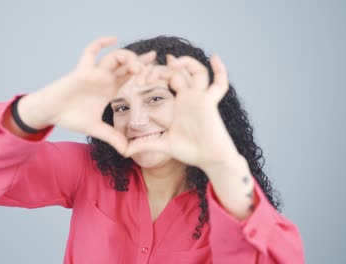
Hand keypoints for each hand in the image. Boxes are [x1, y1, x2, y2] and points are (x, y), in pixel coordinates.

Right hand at [20, 37, 155, 153]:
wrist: (50, 113)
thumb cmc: (70, 116)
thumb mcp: (95, 129)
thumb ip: (112, 137)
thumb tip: (128, 152)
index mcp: (110, 88)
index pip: (131, 77)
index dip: (144, 73)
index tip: (159, 73)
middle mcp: (105, 78)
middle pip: (127, 64)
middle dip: (141, 62)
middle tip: (154, 64)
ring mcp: (94, 73)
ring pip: (114, 57)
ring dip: (128, 58)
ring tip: (138, 67)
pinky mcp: (82, 71)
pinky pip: (91, 51)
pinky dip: (101, 43)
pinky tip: (113, 39)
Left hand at [125, 54, 240, 169]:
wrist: (209, 159)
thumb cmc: (190, 151)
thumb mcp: (163, 144)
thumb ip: (145, 144)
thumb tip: (124, 152)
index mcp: (179, 103)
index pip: (168, 79)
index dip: (155, 74)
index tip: (140, 77)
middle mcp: (190, 97)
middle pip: (179, 72)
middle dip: (163, 68)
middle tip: (146, 71)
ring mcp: (200, 98)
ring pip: (197, 71)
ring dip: (186, 62)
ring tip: (171, 60)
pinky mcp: (209, 103)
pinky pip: (219, 83)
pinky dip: (220, 70)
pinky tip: (215, 57)